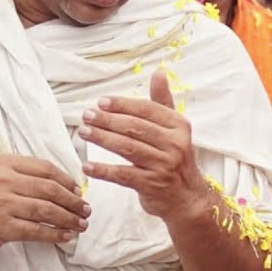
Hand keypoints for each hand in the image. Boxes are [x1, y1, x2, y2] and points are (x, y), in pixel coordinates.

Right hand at [0, 154, 90, 257]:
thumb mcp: (0, 177)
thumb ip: (29, 177)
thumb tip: (69, 188)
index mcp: (6, 164)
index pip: (47, 169)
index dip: (68, 181)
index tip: (80, 191)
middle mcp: (3, 181)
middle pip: (50, 190)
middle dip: (73, 201)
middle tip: (85, 210)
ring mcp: (2, 204)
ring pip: (46, 210)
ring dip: (68, 219)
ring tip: (80, 224)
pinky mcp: (2, 227)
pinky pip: (36, 230)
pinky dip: (55, 234)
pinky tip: (65, 236)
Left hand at [78, 69, 209, 218]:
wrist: (187, 198)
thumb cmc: (175, 159)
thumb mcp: (175, 129)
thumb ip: (163, 102)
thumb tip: (159, 72)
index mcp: (179, 126)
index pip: (147, 110)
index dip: (123, 105)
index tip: (101, 102)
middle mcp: (175, 144)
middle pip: (135, 128)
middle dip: (108, 120)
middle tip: (87, 115)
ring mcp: (164, 165)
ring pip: (128, 148)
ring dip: (103, 139)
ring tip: (84, 132)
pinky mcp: (152, 185)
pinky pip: (123, 175)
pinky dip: (104, 170)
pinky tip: (87, 166)